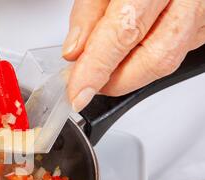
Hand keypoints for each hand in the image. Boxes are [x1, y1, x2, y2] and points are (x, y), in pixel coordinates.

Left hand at [63, 0, 204, 111]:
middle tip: (86, 81)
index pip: (125, 32)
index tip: (78, 93)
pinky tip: (129, 52)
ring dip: (129, 73)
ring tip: (103, 66)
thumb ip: (89, 12)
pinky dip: (146, 60)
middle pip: (155, 58)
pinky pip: (178, 52)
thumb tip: (75, 52)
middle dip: (114, 80)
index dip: (97, 68)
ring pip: (168, 60)